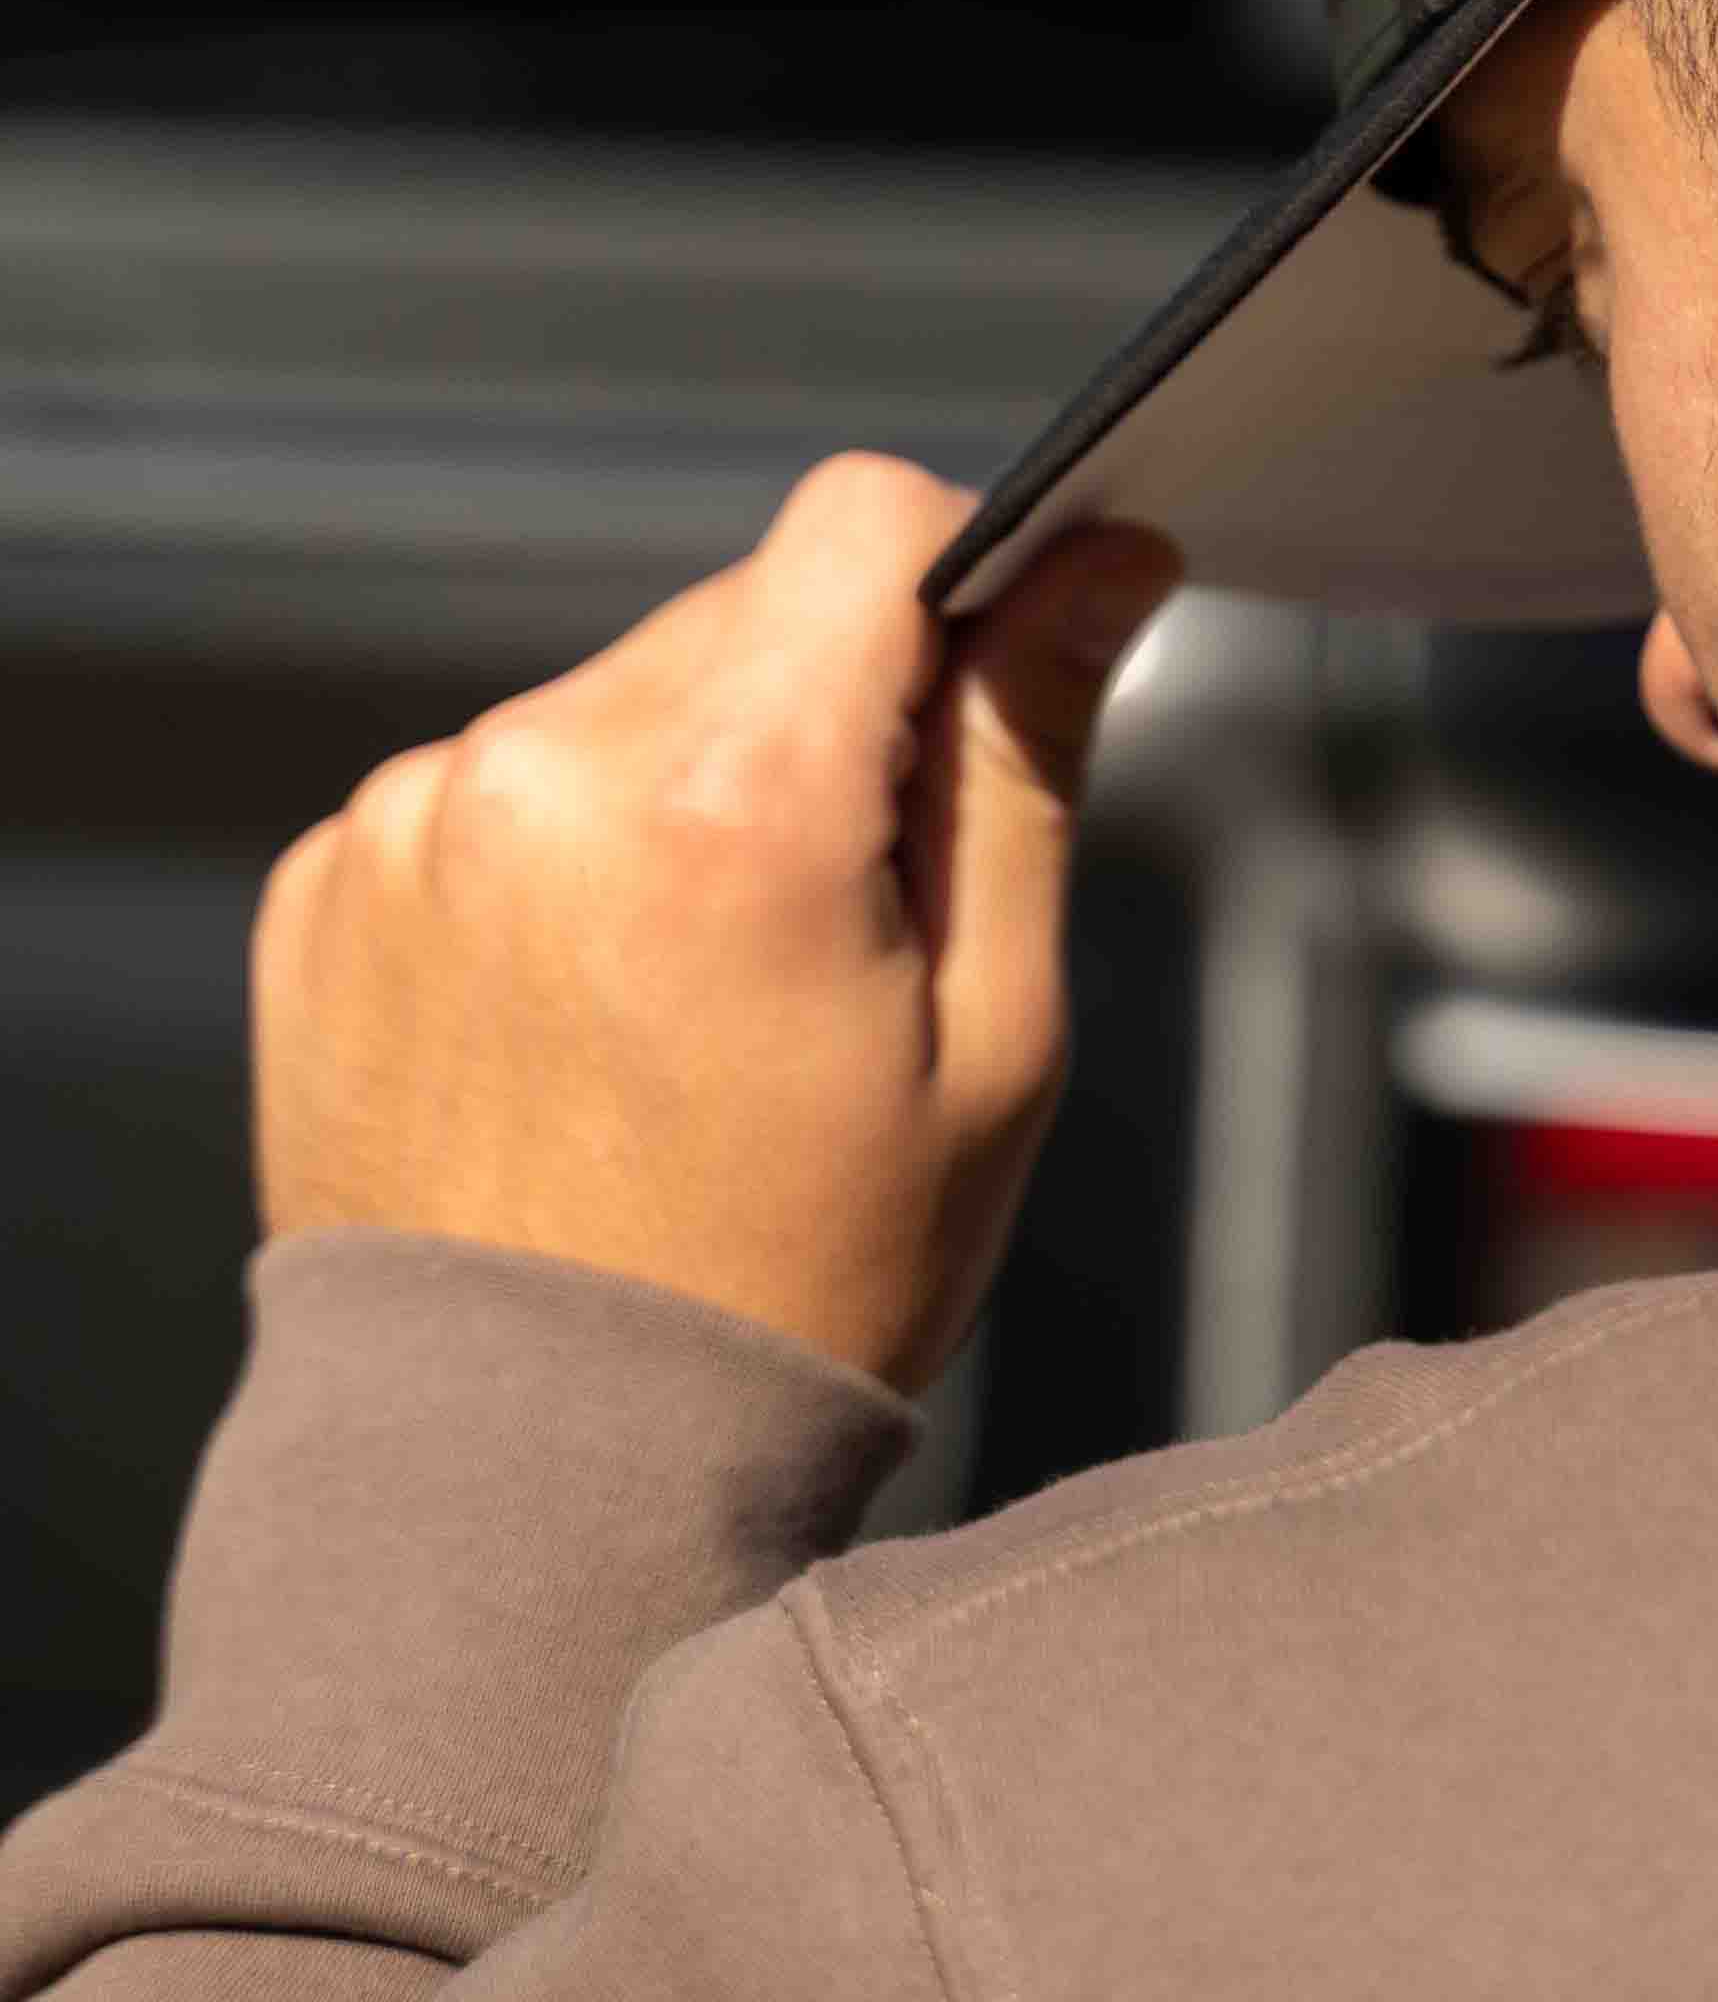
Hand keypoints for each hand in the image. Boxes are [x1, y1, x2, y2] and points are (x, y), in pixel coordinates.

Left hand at [253, 456, 1181, 1392]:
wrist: (523, 1483)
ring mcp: (412, 826)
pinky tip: (597, 1007)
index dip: (959, 575)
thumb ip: (1031, 755)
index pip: (869, 518)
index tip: (979, 695)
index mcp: (734, 800)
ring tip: (707, 987)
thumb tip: (1104, 560)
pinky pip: (504, 780)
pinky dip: (572, 849)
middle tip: (848, 916)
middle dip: (829, 713)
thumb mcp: (991, 1029)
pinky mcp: (329, 883)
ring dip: (692, 780)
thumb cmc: (797, 1278)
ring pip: (627, 692)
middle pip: (754, 610)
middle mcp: (546, 771)